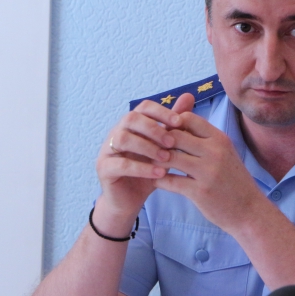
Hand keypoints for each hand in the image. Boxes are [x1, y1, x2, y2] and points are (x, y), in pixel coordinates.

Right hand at [96, 93, 194, 218]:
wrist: (130, 199)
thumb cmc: (148, 170)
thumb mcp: (165, 147)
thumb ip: (174, 124)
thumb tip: (189, 96)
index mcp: (131, 125)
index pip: (144, 107)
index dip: (162, 112)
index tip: (180, 123)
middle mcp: (117, 132)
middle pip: (131, 118)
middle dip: (154, 128)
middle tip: (172, 142)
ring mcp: (107, 150)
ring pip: (123, 139)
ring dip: (147, 147)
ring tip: (166, 158)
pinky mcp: (104, 168)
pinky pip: (121, 164)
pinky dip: (142, 168)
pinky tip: (159, 172)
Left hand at [152, 109, 268, 233]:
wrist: (249, 210)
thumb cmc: (232, 180)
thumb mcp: (224, 153)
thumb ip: (204, 139)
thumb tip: (178, 123)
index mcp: (220, 139)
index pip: (188, 118)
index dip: (171, 124)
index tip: (164, 135)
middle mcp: (215, 152)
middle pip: (175, 135)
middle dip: (159, 141)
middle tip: (150, 149)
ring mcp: (208, 172)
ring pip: (169, 157)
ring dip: (156, 161)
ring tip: (150, 164)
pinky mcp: (200, 192)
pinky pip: (169, 181)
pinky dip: (159, 180)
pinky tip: (156, 181)